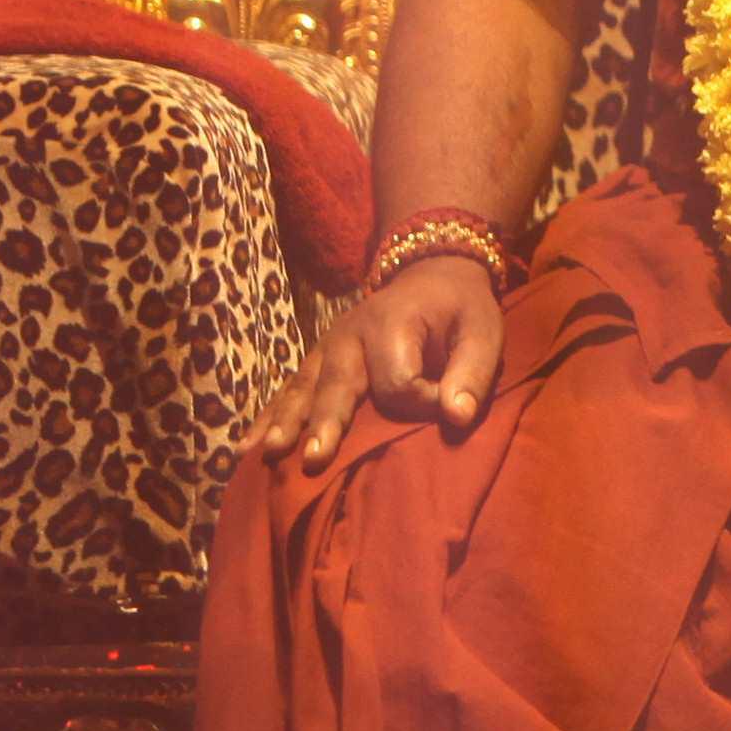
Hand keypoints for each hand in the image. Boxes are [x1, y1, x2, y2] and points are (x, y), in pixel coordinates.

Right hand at [271, 254, 504, 469]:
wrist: (430, 272)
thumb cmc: (459, 310)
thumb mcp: (482, 331)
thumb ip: (472, 373)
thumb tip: (456, 416)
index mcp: (391, 325)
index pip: (397, 382)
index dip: (421, 401)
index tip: (445, 404)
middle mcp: (349, 334)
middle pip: (337, 384)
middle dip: (326, 422)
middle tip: (314, 458)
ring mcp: (326, 347)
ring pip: (303, 388)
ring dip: (286, 422)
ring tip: (268, 454)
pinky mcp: (317, 360)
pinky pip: (289, 389)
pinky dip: (268, 417)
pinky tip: (248, 447)